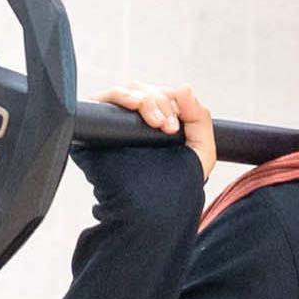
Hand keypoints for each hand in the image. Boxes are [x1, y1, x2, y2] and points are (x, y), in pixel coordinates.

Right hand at [96, 81, 217, 178]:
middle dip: (160, 103)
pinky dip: (120, 96)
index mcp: (158, 121)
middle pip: (144, 90)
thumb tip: (184, 87)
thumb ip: (200, 118)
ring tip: (157, 123)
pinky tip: (134, 106)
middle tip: (168, 128)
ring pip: (127, 91)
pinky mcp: (97, 128)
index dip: (171, 102)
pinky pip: (104, 99)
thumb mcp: (201, 151)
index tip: (176, 127)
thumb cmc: (175, 186)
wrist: (148, 211)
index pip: (162, 94)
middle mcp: (135, 119)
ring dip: (145, 99)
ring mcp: (116, 122)